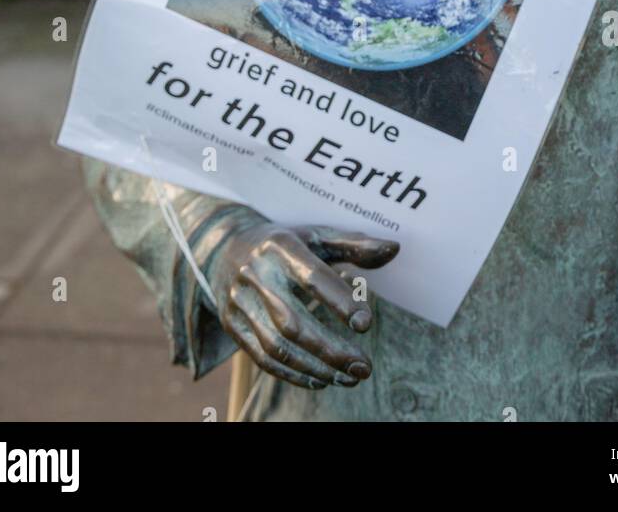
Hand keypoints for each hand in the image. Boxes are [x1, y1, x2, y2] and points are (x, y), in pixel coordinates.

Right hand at [208, 220, 398, 389]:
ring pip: (277, 345)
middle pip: (293, 322)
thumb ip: (355, 245)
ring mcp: (239, 301)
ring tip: (348, 377)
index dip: (339, 301)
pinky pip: (262, 357)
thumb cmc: (284, 243)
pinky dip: (292, 374)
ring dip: (315, 367)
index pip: (312, 277)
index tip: (366, 324)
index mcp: (280, 246)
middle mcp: (255, 273)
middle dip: (331, 349)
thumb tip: (395, 249)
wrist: (222, 247)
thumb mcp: (315, 236)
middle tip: (364, 367)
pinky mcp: (232, 324)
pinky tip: (320, 380)